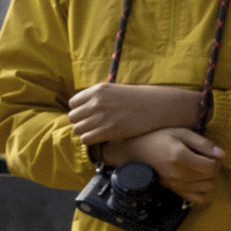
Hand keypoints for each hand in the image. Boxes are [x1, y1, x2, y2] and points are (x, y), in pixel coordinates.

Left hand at [68, 82, 202, 146]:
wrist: (157, 106)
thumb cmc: (138, 99)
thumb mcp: (115, 91)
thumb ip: (98, 98)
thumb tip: (84, 110)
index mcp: (98, 90)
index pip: (73, 103)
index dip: (79, 111)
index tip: (87, 115)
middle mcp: (97, 102)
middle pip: (73, 117)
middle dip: (80, 122)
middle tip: (92, 126)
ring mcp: (102, 116)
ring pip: (77, 129)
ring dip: (85, 132)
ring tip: (96, 132)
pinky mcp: (109, 130)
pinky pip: (86, 139)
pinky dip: (91, 140)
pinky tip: (101, 138)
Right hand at [103, 126, 226, 204]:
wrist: (136, 152)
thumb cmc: (159, 138)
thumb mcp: (181, 133)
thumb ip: (203, 143)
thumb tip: (222, 154)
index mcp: (181, 158)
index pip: (212, 167)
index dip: (216, 160)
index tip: (210, 153)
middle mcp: (179, 174)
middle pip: (211, 178)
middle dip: (214, 168)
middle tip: (206, 159)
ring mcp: (176, 185)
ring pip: (207, 189)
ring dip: (209, 179)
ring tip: (201, 168)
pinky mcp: (173, 190)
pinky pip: (196, 199)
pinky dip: (201, 190)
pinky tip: (196, 180)